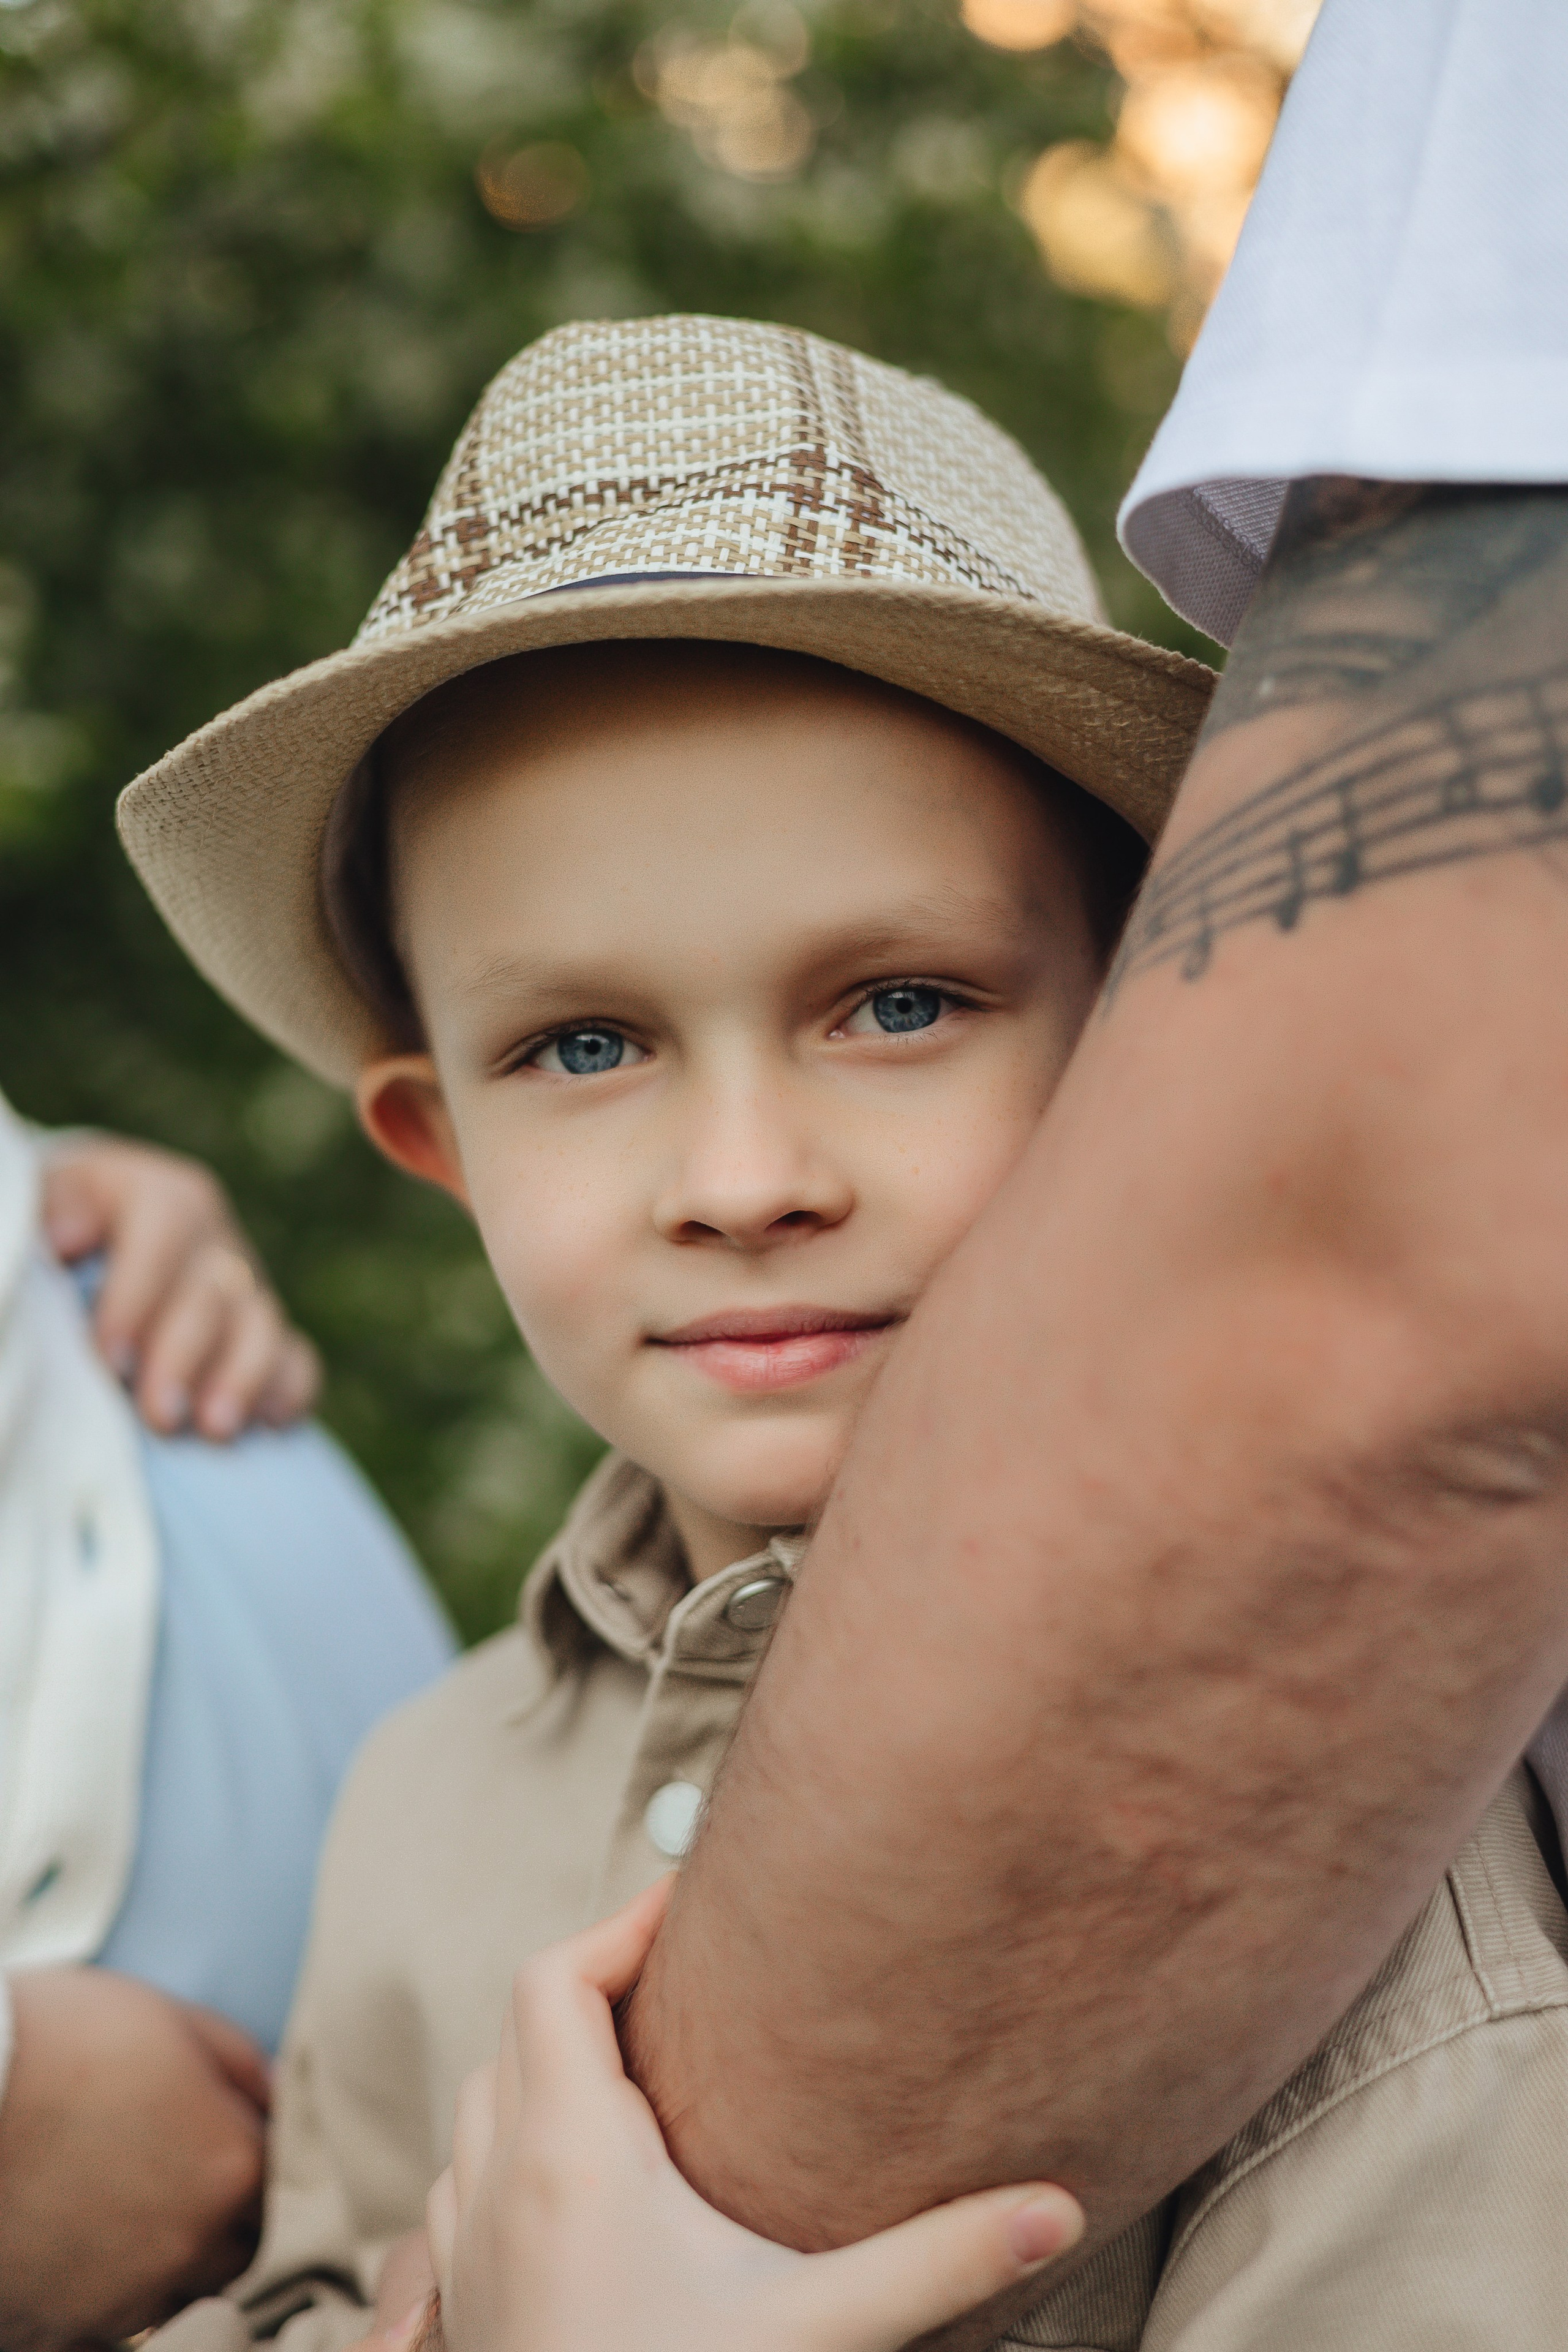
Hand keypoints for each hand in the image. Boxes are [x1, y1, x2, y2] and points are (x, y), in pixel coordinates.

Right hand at [0, 1966, 269, 2351]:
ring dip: (168, 2262)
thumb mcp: (168, 2018)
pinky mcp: (60, 2332)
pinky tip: (80, 2248)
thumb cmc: (56, 2038)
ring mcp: (124, 2297)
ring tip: (122, 2210)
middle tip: (174, 2173)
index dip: (256, 2153)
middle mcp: (191, 2246)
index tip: (224, 2136)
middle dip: (223, 2216)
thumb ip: (239, 2066)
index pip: (283, 2177)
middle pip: (241, 2248)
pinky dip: (106, 2293)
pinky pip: (111, 2326)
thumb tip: (279, 2098)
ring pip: (179, 2293)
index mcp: (232, 2165)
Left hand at [40, 1134, 319, 1436]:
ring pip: (263, 1326)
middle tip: (158, 1415)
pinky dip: (288, 1388)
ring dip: (243, 1379)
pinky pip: (296, 1358)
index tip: (109, 1356)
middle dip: (186, 1357)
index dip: (140, 1294)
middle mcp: (212, 1237)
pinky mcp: (263, 1332)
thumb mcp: (41, 1201)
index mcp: (160, 1194)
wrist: (92, 1238)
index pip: (166, 1227)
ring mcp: (245, 1286)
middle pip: (215, 1290)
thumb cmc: (55, 1232)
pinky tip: (268, 1421)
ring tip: (215, 1428)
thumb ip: (49, 1209)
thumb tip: (65, 1237)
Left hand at [425, 1882, 1082, 2351]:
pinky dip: (509, 2138)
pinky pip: (463, 2173)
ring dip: (545, 2059)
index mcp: (571, 2156)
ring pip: (483, 2095)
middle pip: (520, 2022)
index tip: (689, 1910)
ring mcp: (467, 2247)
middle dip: (595, 1981)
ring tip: (640, 2062)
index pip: (557, 1980)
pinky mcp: (464, 2302)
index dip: (618, 1925)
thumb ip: (940, 2261)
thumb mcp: (819, 2331)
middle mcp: (500, 2182)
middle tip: (683, 1978)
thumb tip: (1058, 2209)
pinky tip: (579, 2172)